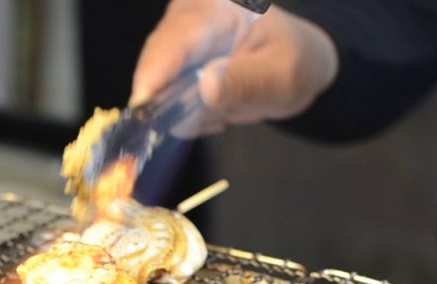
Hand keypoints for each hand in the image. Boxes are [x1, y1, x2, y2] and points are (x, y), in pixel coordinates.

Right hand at [131, 0, 338, 134]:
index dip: (155, 73)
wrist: (293, 63)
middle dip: (171, 100)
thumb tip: (206, 89)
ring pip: (155, 84)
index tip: (143, 106)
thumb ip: (247, 81)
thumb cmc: (294, 61)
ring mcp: (174, 39)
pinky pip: (163, 97)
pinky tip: (215, 108)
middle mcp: (187, 16)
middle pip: (156, 62)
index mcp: (216, 7)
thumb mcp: (283, 75)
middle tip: (211, 120)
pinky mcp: (170, 63)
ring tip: (225, 110)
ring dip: (183, 109)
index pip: (176, 39)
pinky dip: (185, 112)